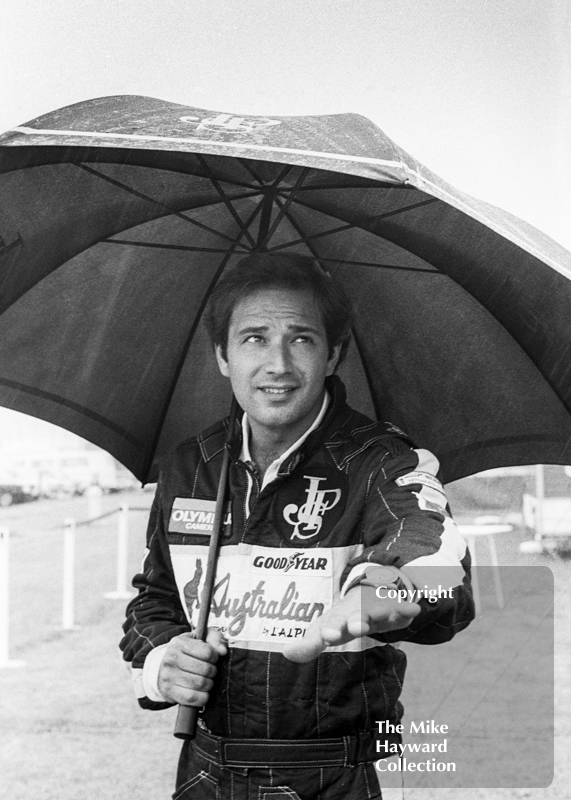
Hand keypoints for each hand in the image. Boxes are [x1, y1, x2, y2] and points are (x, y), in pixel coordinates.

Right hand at [158, 629, 226, 705]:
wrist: (163, 668)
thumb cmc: (187, 652)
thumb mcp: (200, 638)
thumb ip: (215, 639)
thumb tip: (223, 651)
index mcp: (179, 643)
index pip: (207, 652)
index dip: (215, 657)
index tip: (212, 659)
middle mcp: (171, 658)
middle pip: (205, 669)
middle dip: (212, 671)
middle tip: (210, 671)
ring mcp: (168, 676)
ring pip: (200, 684)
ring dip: (209, 684)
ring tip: (206, 680)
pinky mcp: (169, 691)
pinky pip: (192, 698)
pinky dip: (202, 697)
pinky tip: (202, 692)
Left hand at [282, 586, 420, 662]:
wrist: (371, 590)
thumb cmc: (345, 617)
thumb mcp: (328, 628)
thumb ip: (309, 644)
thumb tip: (286, 653)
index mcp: (340, 619)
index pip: (333, 625)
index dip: (330, 631)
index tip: (327, 636)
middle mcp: (359, 612)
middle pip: (358, 617)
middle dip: (357, 621)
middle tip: (356, 628)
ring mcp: (379, 610)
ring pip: (381, 612)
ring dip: (382, 615)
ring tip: (387, 617)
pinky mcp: (397, 611)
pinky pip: (403, 610)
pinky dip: (407, 609)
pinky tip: (413, 610)